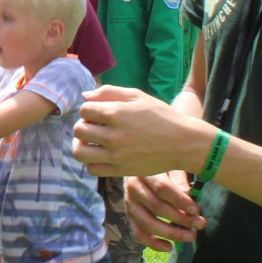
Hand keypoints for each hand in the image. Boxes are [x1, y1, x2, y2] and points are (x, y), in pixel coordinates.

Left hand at [72, 85, 210, 177]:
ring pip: (79, 152)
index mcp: (115, 113)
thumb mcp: (137, 96)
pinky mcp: (121, 170)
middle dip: (84, 126)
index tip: (99, 114)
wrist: (183, 143)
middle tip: (96, 128)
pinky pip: (92, 169)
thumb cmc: (161, 116)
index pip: (84, 110)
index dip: (89, 110)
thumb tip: (85, 97)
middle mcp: (112, 135)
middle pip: (78, 130)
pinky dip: (91, 162)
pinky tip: (100, 155)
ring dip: (81, 145)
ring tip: (91, 142)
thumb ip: (109, 92)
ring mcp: (116, 155)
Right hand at [126, 171, 204, 250]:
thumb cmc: (162, 165)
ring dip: (171, 233)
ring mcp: (129, 203)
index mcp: (143, 171)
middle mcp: (132, 187)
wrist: (140, 166)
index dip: (180, 201)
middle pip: (156, 207)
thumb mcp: (172, 166)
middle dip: (181, 219)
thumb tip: (188, 196)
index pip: (161, 188)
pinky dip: (153, 244)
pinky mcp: (129, 216)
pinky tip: (169, 247)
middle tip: (200, 224)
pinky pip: (138, 233)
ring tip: (190, 236)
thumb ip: (179, 179)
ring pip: (147, 223)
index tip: (197, 210)